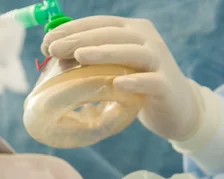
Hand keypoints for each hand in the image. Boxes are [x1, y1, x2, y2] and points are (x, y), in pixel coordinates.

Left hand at [42, 16, 204, 141]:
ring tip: (80, 57)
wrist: (177, 109)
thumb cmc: (140, 85)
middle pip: (112, 34)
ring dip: (105, 53)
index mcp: (133, 30)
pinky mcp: (166, 85)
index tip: (47, 41)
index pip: (100, 23)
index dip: (72, 29)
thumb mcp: (117, 67)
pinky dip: (134, 81)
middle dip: (80, 39)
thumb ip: (95, 58)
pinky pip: (150, 81)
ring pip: (132, 52)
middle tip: (54, 49)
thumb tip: (56, 54)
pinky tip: (117, 84)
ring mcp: (159, 61)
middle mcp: (147, 40)